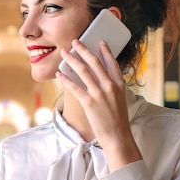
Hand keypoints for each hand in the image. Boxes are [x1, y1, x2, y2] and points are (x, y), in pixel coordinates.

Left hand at [56, 39, 141, 170]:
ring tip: (64, 53)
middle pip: (95, 63)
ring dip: (72, 60)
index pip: (112, 63)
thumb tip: (102, 81)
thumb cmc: (118, 121)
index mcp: (120, 85)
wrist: (118, 137)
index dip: (106, 51)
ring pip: (83, 71)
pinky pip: (74, 87)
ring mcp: (100, 94)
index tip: (100, 42)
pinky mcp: (89, 103)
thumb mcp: (120, 101)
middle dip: (83, 50)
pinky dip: (65, 80)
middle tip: (75, 42)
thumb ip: (113, 89)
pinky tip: (59, 74)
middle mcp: (110, 86)